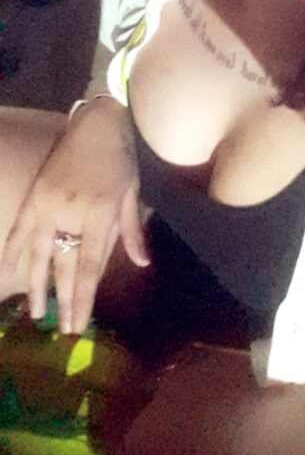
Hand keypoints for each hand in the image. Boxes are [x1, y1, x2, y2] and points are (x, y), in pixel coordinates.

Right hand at [0, 98, 149, 333]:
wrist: (97, 123)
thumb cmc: (121, 158)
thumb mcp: (133, 193)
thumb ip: (132, 231)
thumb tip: (141, 264)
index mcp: (101, 214)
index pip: (90, 266)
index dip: (83, 298)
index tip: (79, 324)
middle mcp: (72, 212)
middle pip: (65, 266)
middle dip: (65, 301)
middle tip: (64, 331)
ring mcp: (49, 203)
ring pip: (40, 254)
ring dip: (37, 285)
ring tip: (37, 313)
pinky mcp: (35, 194)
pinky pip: (20, 227)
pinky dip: (13, 249)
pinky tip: (8, 270)